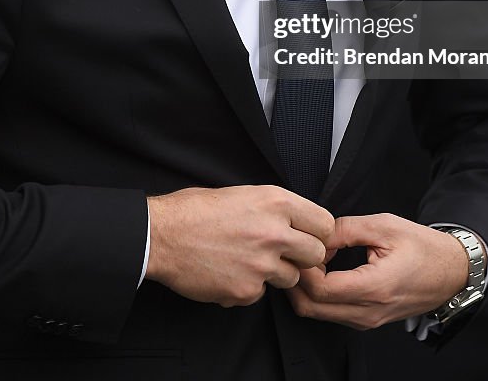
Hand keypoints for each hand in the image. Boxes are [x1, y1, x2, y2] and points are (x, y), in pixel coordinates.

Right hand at [145, 185, 334, 306]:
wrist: (162, 236)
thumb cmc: (195, 211)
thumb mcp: (243, 193)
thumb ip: (275, 209)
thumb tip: (297, 223)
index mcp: (276, 202)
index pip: (325, 223)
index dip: (318, 233)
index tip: (311, 237)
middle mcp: (275, 232)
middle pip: (316, 254)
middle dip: (303, 256)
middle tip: (284, 253)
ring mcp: (262, 264)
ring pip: (291, 277)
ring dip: (276, 273)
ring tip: (249, 260)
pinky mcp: (247, 290)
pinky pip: (261, 293)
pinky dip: (249, 287)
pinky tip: (230, 272)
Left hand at [288, 214, 468, 329]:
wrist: (451, 272)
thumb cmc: (423, 248)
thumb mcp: (384, 226)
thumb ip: (345, 229)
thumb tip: (318, 237)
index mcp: (374, 287)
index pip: (320, 289)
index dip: (303, 268)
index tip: (303, 247)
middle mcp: (368, 312)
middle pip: (311, 308)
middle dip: (297, 281)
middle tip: (298, 254)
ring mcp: (368, 321)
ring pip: (318, 314)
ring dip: (306, 289)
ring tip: (311, 260)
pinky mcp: (368, 321)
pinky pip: (332, 314)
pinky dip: (319, 296)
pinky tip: (323, 272)